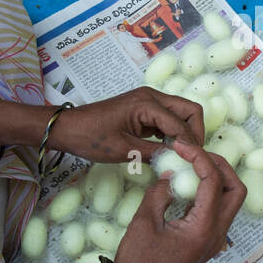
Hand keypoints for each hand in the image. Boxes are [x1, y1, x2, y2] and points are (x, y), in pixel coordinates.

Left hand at [50, 87, 204, 165]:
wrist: (67, 128)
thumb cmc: (91, 137)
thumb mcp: (125, 150)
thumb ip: (155, 153)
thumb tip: (179, 162)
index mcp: (147, 103)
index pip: (181, 124)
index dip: (190, 145)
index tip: (192, 164)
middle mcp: (152, 97)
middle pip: (189, 110)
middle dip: (195, 133)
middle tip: (192, 157)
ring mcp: (148, 102)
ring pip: (181, 114)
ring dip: (185, 133)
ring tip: (181, 156)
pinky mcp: (144, 110)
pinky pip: (168, 119)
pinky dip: (174, 133)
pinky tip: (168, 149)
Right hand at [113, 142, 246, 262]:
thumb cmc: (138, 262)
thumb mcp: (145, 220)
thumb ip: (161, 191)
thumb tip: (172, 174)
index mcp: (204, 228)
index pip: (214, 181)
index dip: (199, 157)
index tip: (181, 146)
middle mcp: (217, 234)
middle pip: (236, 189)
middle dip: (219, 166)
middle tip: (195, 154)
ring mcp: (214, 240)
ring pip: (230, 201)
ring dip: (216, 179)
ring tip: (191, 165)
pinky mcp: (207, 243)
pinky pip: (217, 212)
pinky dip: (209, 193)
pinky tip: (187, 185)